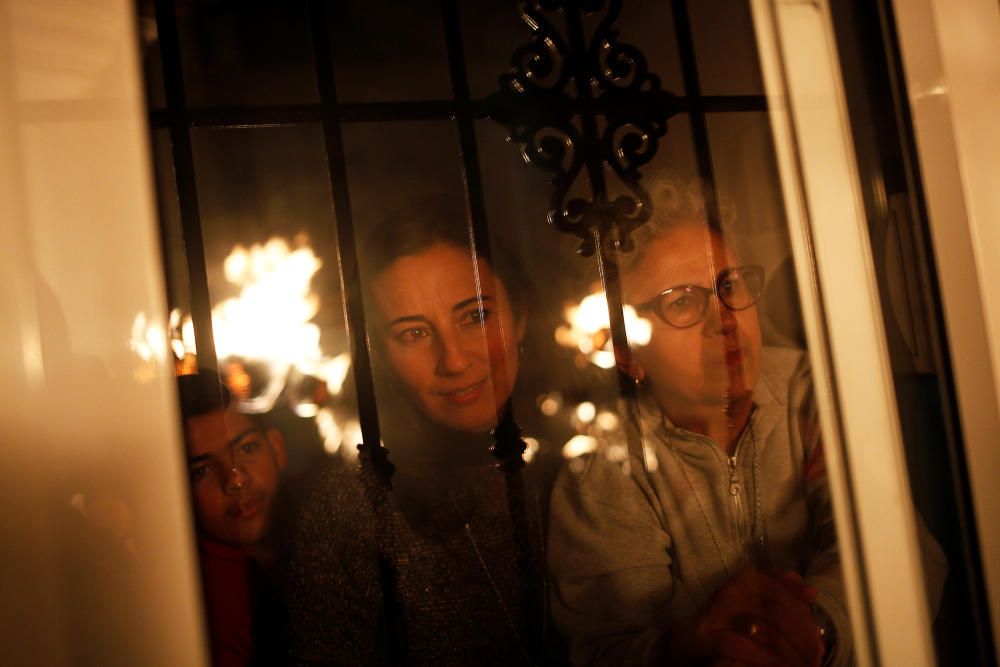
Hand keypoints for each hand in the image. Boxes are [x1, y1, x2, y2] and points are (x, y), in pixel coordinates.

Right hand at [666, 568, 824, 666]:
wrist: (687, 642)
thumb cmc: (729, 623)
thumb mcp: (756, 603)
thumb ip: (784, 594)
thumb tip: (810, 594)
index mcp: (749, 579)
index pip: (789, 599)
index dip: (807, 624)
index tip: (820, 644)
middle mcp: (734, 590)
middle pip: (782, 616)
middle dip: (804, 643)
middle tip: (815, 661)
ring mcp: (719, 612)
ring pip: (768, 634)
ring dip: (790, 656)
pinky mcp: (708, 635)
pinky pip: (743, 648)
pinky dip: (765, 661)